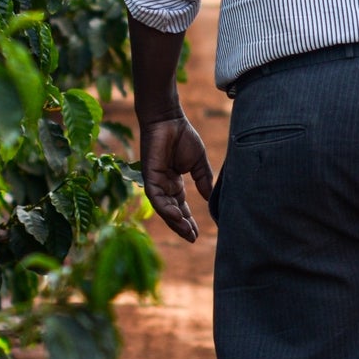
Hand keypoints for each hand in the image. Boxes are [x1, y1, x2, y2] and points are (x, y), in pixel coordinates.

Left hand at [140, 112, 214, 241]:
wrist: (169, 119)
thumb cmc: (182, 136)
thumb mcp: (198, 163)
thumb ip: (204, 180)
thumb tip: (210, 198)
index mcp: (174, 183)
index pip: (181, 206)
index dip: (188, 221)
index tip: (197, 233)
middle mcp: (163, 185)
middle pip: (172, 211)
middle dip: (181, 226)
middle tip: (192, 238)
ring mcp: (155, 181)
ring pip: (163, 208)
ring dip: (174, 221)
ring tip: (187, 232)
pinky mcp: (149, 176)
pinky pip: (156, 197)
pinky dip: (165, 208)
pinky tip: (176, 216)